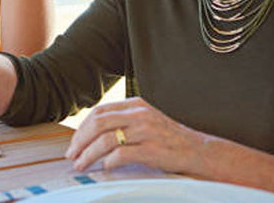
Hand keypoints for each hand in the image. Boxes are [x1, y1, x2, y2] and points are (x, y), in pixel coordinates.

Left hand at [65, 97, 207, 174]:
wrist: (201, 152)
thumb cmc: (171, 139)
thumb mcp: (147, 121)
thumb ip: (125, 122)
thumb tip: (93, 135)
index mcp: (136, 105)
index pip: (99, 112)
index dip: (82, 128)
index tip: (74, 142)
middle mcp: (140, 114)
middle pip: (98, 124)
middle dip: (80, 141)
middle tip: (72, 155)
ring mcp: (146, 131)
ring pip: (105, 140)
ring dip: (88, 154)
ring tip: (81, 165)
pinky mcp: (153, 149)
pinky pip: (121, 154)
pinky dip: (108, 162)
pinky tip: (104, 168)